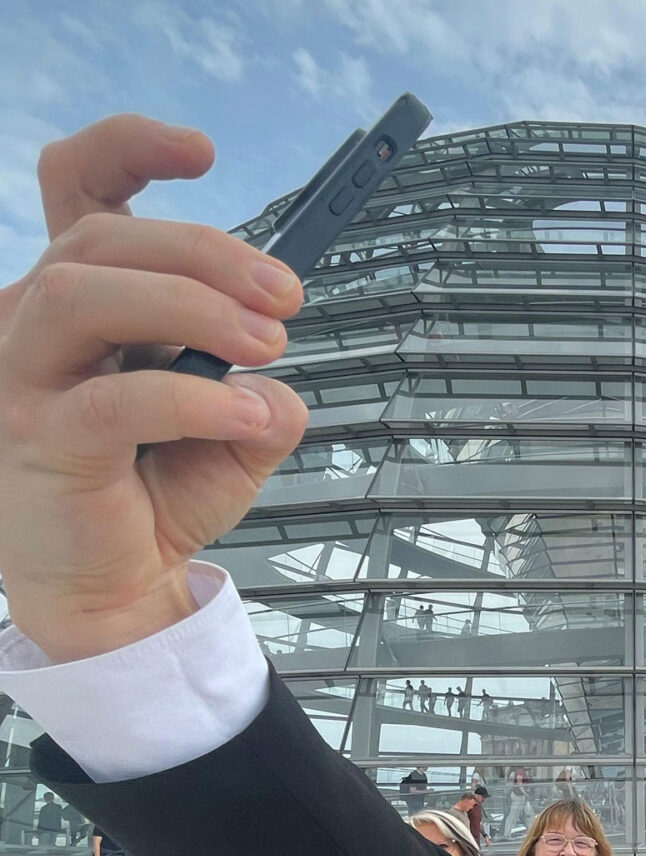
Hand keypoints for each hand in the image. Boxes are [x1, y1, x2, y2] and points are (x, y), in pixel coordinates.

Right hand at [0, 115, 305, 661]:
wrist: (122, 586)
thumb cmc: (162, 493)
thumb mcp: (237, 428)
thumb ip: (263, 385)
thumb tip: (277, 372)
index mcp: (85, 300)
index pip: (81, 192)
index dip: (130, 149)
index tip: (204, 153)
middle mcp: (38, 322)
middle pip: (103, 237)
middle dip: (208, 251)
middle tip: (288, 297)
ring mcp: (27, 376)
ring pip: (86, 292)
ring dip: (193, 305)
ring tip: (269, 345)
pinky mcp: (41, 438)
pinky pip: (115, 398)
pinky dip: (196, 400)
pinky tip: (249, 417)